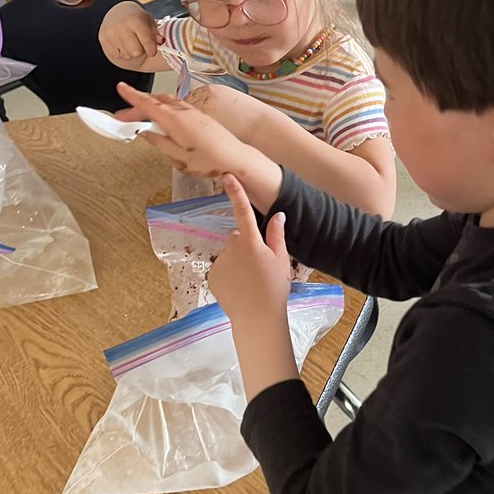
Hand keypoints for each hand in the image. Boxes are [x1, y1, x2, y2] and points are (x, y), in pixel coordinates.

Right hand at [99, 2, 159, 65]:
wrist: (118, 12)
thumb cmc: (137, 19)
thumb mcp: (149, 22)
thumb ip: (156, 33)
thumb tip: (160, 41)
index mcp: (135, 20)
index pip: (147, 43)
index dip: (152, 50)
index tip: (152, 50)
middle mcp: (121, 25)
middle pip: (136, 52)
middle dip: (141, 51)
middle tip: (140, 44)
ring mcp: (110, 32)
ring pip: (126, 55)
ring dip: (131, 53)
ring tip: (131, 43)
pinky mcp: (102, 38)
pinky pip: (116, 55)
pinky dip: (121, 52)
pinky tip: (122, 43)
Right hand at [116, 81, 252, 178]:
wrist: (236, 158)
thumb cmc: (209, 160)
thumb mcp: (176, 157)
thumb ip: (158, 142)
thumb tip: (145, 133)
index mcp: (174, 120)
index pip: (147, 104)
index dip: (132, 96)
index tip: (121, 88)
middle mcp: (184, 112)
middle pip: (156, 101)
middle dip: (139, 103)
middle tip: (126, 113)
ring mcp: (194, 112)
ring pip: (169, 101)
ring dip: (154, 103)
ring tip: (143, 112)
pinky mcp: (202, 116)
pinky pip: (179, 105)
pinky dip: (167, 107)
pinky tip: (166, 116)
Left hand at [210, 176, 297, 401]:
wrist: (257, 317)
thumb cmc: (274, 288)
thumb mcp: (282, 260)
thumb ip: (277, 235)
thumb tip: (278, 215)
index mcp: (251, 242)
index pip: (243, 211)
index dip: (236, 192)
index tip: (227, 175)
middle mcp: (232, 248)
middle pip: (238, 236)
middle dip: (247, 244)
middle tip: (261, 264)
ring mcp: (220, 262)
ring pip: (230, 252)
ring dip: (238, 260)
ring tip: (251, 279)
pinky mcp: (212, 275)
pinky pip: (222, 267)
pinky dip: (229, 273)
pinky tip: (240, 286)